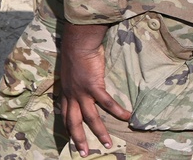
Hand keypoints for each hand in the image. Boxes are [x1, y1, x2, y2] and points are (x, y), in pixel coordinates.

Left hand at [59, 22, 131, 156]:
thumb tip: (80, 86)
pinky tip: (127, 116)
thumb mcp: (70, 72)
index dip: (68, 127)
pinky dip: (117, 110)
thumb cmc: (76, 55)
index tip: (71, 139)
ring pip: (90, 117)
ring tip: (107, 143)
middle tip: (84, 153)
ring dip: (99, 131)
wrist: (78, 43)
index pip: (65, 114)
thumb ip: (74, 82)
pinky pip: (107, 102)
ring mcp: (81, 92)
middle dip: (78, 138)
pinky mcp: (93, 86)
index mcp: (66, 92)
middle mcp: (71, 95)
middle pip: (73, 121)